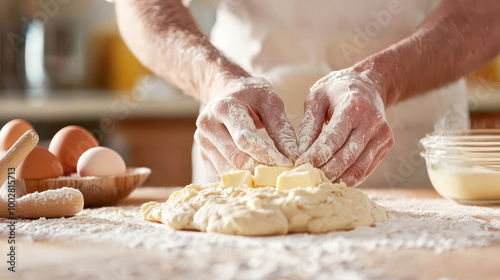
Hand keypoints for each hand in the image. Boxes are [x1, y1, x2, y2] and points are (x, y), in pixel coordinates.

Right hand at [195, 77, 298, 179]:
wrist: (225, 91)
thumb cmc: (252, 95)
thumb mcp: (270, 102)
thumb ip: (281, 129)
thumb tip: (293, 156)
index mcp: (224, 108)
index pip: (245, 139)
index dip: (267, 154)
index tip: (287, 164)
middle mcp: (208, 126)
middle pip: (236, 158)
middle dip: (261, 170)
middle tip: (282, 177)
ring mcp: (202, 142)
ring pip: (228, 171)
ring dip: (252, 179)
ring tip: (272, 180)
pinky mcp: (203, 155)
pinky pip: (222, 175)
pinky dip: (241, 180)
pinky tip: (257, 180)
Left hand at [296, 68, 393, 186]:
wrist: (370, 85)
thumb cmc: (337, 92)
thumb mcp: (317, 98)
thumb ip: (308, 126)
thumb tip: (299, 154)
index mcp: (354, 105)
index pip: (334, 137)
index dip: (317, 155)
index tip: (300, 166)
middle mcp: (372, 120)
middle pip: (347, 156)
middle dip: (325, 171)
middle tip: (306, 181)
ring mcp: (382, 134)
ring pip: (358, 167)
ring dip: (337, 180)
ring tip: (318, 185)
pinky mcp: (386, 145)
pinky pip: (366, 169)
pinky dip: (349, 179)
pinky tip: (333, 182)